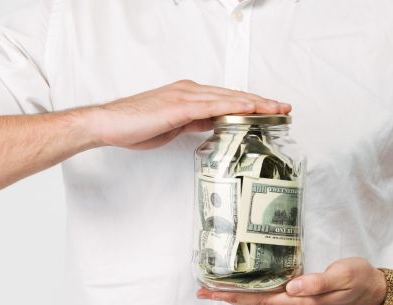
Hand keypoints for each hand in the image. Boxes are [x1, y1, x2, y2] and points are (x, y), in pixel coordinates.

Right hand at [87, 79, 291, 149]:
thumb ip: (194, 123)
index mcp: (188, 96)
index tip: (270, 110)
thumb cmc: (134, 126)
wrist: (108, 124)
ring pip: (228, 98)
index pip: (226, 99)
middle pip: (233, 95)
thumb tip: (212, 126)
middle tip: (284, 108)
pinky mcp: (179, 106)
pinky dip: (234, 106)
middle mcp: (190, 91)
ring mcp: (185, 96)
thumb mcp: (172, 126)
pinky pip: (213, 105)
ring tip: (276, 109)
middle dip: (261, 102)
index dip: (250, 104)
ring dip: (254, 103)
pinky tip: (250, 109)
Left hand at [196, 257, 386, 304]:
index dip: (236, 296)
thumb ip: (317, 282)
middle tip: (203, 292)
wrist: (376, 293)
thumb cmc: (361, 279)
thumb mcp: (343, 275)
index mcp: (304, 304)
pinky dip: (255, 299)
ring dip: (240, 301)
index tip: (212, 292)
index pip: (262, 300)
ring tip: (217, 293)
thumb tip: (292, 285)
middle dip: (229, 299)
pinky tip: (247, 294)